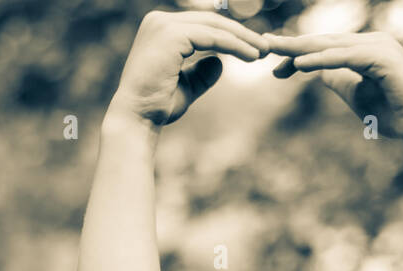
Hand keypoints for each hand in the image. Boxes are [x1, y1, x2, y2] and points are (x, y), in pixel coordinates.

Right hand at [109, 8, 269, 127]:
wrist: (137, 118)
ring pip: (214, 26)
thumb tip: (220, 63)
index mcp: (161, 29)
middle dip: (241, 33)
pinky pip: (212, 36)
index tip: (252, 48)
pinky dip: (234, 45)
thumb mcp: (185, 86)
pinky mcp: (172, 35)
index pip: (202, 25)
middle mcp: (160, 20)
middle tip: (265, 47)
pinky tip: (251, 56)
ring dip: (242, 38)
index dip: (229, 34)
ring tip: (263, 52)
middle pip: (210, 20)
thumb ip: (201, 73)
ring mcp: (164, 25)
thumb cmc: (157, 106)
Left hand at [264, 30, 402, 145]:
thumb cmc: (393, 115)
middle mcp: (371, 40)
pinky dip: (323, 60)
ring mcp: (378, 46)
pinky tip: (302, 65)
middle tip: (263, 47)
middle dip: (293, 46)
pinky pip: (346, 57)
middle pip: (324, 41)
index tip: (274, 68)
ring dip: (302, 49)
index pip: (325, 48)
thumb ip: (336, 78)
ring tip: (275, 52)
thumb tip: (314, 69)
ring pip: (331, 46)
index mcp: (364, 48)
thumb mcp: (355, 94)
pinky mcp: (383, 58)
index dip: (298, 56)